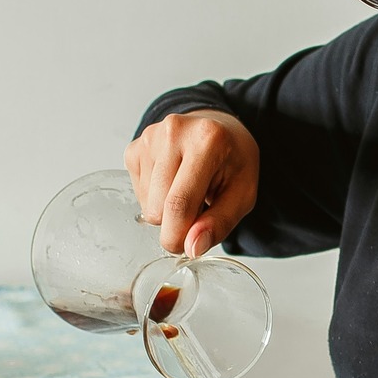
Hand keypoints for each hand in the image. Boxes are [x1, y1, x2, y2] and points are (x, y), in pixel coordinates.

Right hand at [126, 110, 259, 256]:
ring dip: (166, 209)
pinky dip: (155, 197)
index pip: (179, 203)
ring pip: (147, 205)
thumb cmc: (233, 161)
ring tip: (187, 190)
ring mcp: (150, 137)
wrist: (219, 129)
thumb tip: (192, 248)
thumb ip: (220, 223)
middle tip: (198, 209)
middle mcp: (173, 132)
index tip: (187, 248)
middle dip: (175, 224)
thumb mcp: (242, 194)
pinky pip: (138, 194)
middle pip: (158, 208)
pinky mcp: (135, 147)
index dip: (179, 236)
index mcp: (207, 140)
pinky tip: (172, 182)